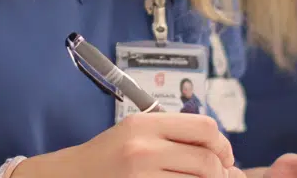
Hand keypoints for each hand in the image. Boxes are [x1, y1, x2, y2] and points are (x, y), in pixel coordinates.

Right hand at [14, 113, 235, 177]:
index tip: (224, 156)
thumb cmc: (106, 158)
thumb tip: (226, 160)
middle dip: (220, 172)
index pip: (204, 127)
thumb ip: (174, 137)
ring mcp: (141, 174)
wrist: (70, 177)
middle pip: (206, 159)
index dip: (223, 144)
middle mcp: (143, 147)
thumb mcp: (135, 133)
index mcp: (145, 123)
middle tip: (218, 176)